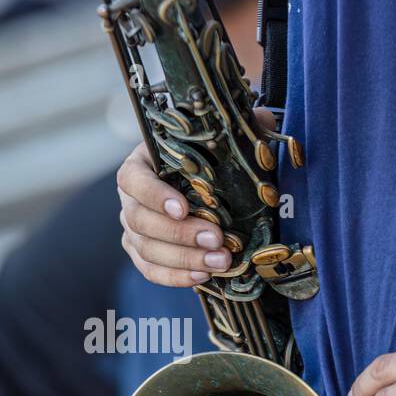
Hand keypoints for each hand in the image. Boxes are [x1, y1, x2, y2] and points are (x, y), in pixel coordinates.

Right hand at [116, 143, 227, 286]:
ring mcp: (133, 227)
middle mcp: (130, 198)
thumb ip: (237, 129)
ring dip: (184, 259)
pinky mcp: (143, 252)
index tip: (183, 208)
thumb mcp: (219, 140)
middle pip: (139, 220)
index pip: (132, 180)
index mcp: (141, 164)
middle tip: (217, 239)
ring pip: (146, 249)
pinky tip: (203, 276)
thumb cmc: (206, 158)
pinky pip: (150, 270)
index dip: (154, 196)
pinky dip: (175, 277)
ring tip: (220, 261)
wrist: (202, 182)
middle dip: (180, 234)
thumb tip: (265, 119)